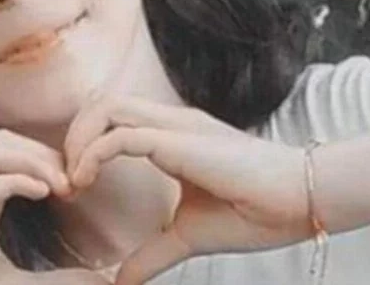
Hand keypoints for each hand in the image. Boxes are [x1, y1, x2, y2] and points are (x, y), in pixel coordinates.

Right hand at [0, 129, 109, 284]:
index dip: (41, 153)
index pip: (4, 149)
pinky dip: (15, 182)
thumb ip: (55, 278)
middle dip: (40, 151)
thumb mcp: (17, 284)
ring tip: (62, 182)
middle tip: (73, 175)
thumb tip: (99, 281)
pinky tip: (42, 192)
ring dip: (32, 161)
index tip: (73, 176)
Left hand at [63, 96, 310, 284]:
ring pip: (107, 108)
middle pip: (102, 104)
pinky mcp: (181, 140)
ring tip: (74, 181)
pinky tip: (85, 181)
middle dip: (73, 136)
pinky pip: (121, 135)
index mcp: (172, 136)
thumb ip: (154, 251)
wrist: (302, 201)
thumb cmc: (255, 212)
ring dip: (78, 140)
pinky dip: (93, 153)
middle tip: (67, 180)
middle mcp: (170, 123)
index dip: (83, 144)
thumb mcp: (189, 234)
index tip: (75, 185)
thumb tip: (123, 279)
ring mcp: (176, 126)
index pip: (113, 118)